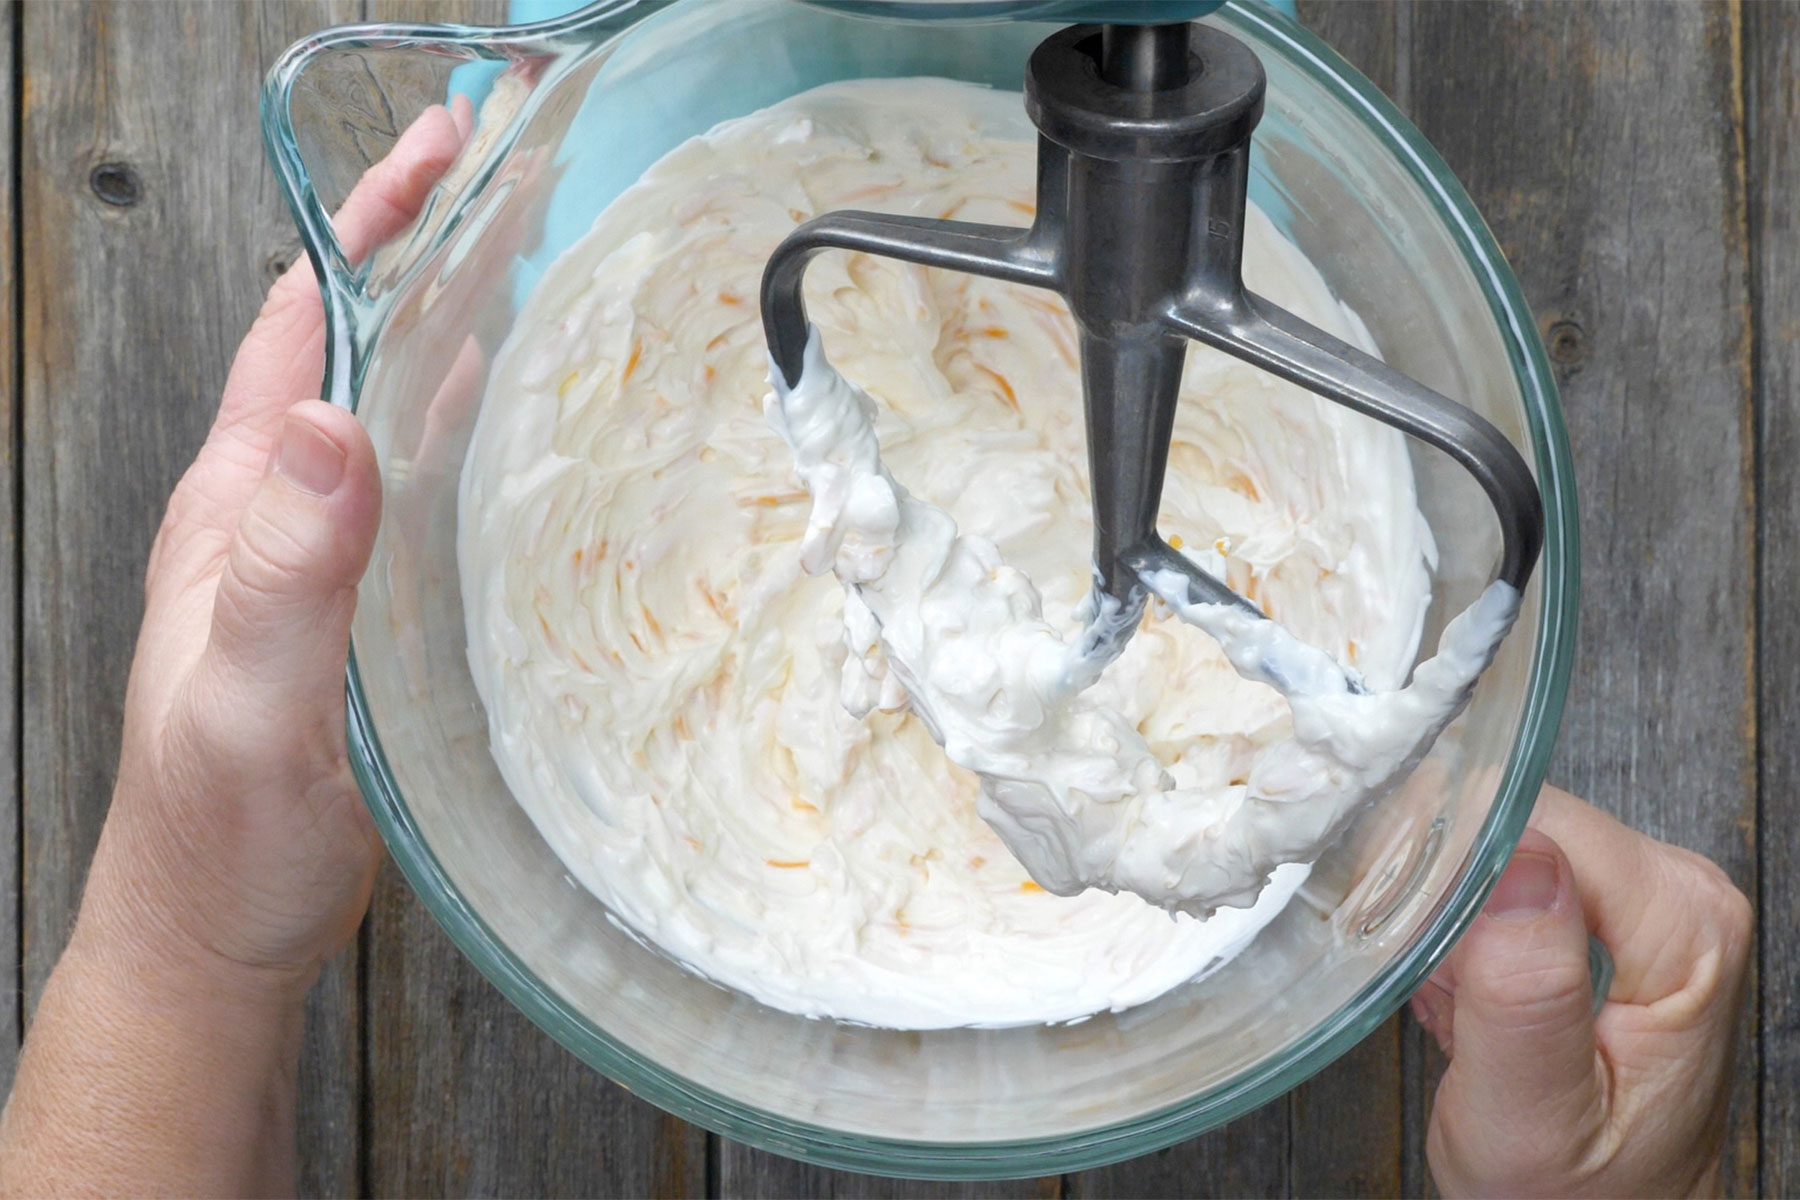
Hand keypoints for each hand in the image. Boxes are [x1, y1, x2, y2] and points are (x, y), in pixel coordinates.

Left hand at [0, 101, 470, 1197]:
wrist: (217, 932)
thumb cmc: (220, 834)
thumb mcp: (247, 698)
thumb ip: (285, 570)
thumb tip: (326, 420)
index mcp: (237, 502)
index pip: (305, 322)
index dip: (370, 223)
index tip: (446, 148)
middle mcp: (276, 510)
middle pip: (356, 342)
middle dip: (427, 244)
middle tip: (520, 179)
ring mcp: (320, 557)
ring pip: (393, 406)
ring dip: (455, 326)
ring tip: (538, 266)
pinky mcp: (365, 608)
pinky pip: (421, 486)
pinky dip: (469, 428)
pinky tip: (522, 427)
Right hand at [1414, 785, 1751, 1196]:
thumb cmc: (1578, 1197)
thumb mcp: (1531, 1118)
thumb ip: (1527, 994)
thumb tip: (1522, 865)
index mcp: (1684, 928)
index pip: (1538, 821)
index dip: (1453, 862)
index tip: (1410, 926)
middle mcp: (1678, 893)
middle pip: (1515, 819)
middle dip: (1446, 892)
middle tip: (1439, 989)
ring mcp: (1642, 895)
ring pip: (1495, 842)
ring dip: (1447, 915)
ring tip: (1458, 1003)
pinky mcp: (1603, 908)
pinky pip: (1499, 872)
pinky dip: (1460, 929)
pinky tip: (1468, 991)